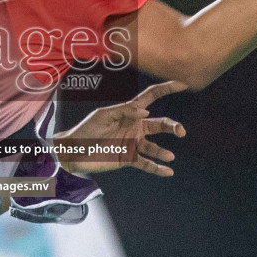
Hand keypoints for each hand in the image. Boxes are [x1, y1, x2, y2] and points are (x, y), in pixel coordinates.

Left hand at [55, 81, 186, 175]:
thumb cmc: (85, 129)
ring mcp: (133, 143)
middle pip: (159, 124)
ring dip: (163, 152)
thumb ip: (124, 111)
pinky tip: (168, 171)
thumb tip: (146, 112)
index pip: (151, 97)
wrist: (73, 151)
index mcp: (129, 112)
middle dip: (172, 126)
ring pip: (154, 146)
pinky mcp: (128, 158)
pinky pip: (146, 163)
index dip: (167, 89)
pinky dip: (157, 168)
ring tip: (169, 156)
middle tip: (180, 131)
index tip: (183, 85)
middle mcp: (134, 126)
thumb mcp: (103, 115)